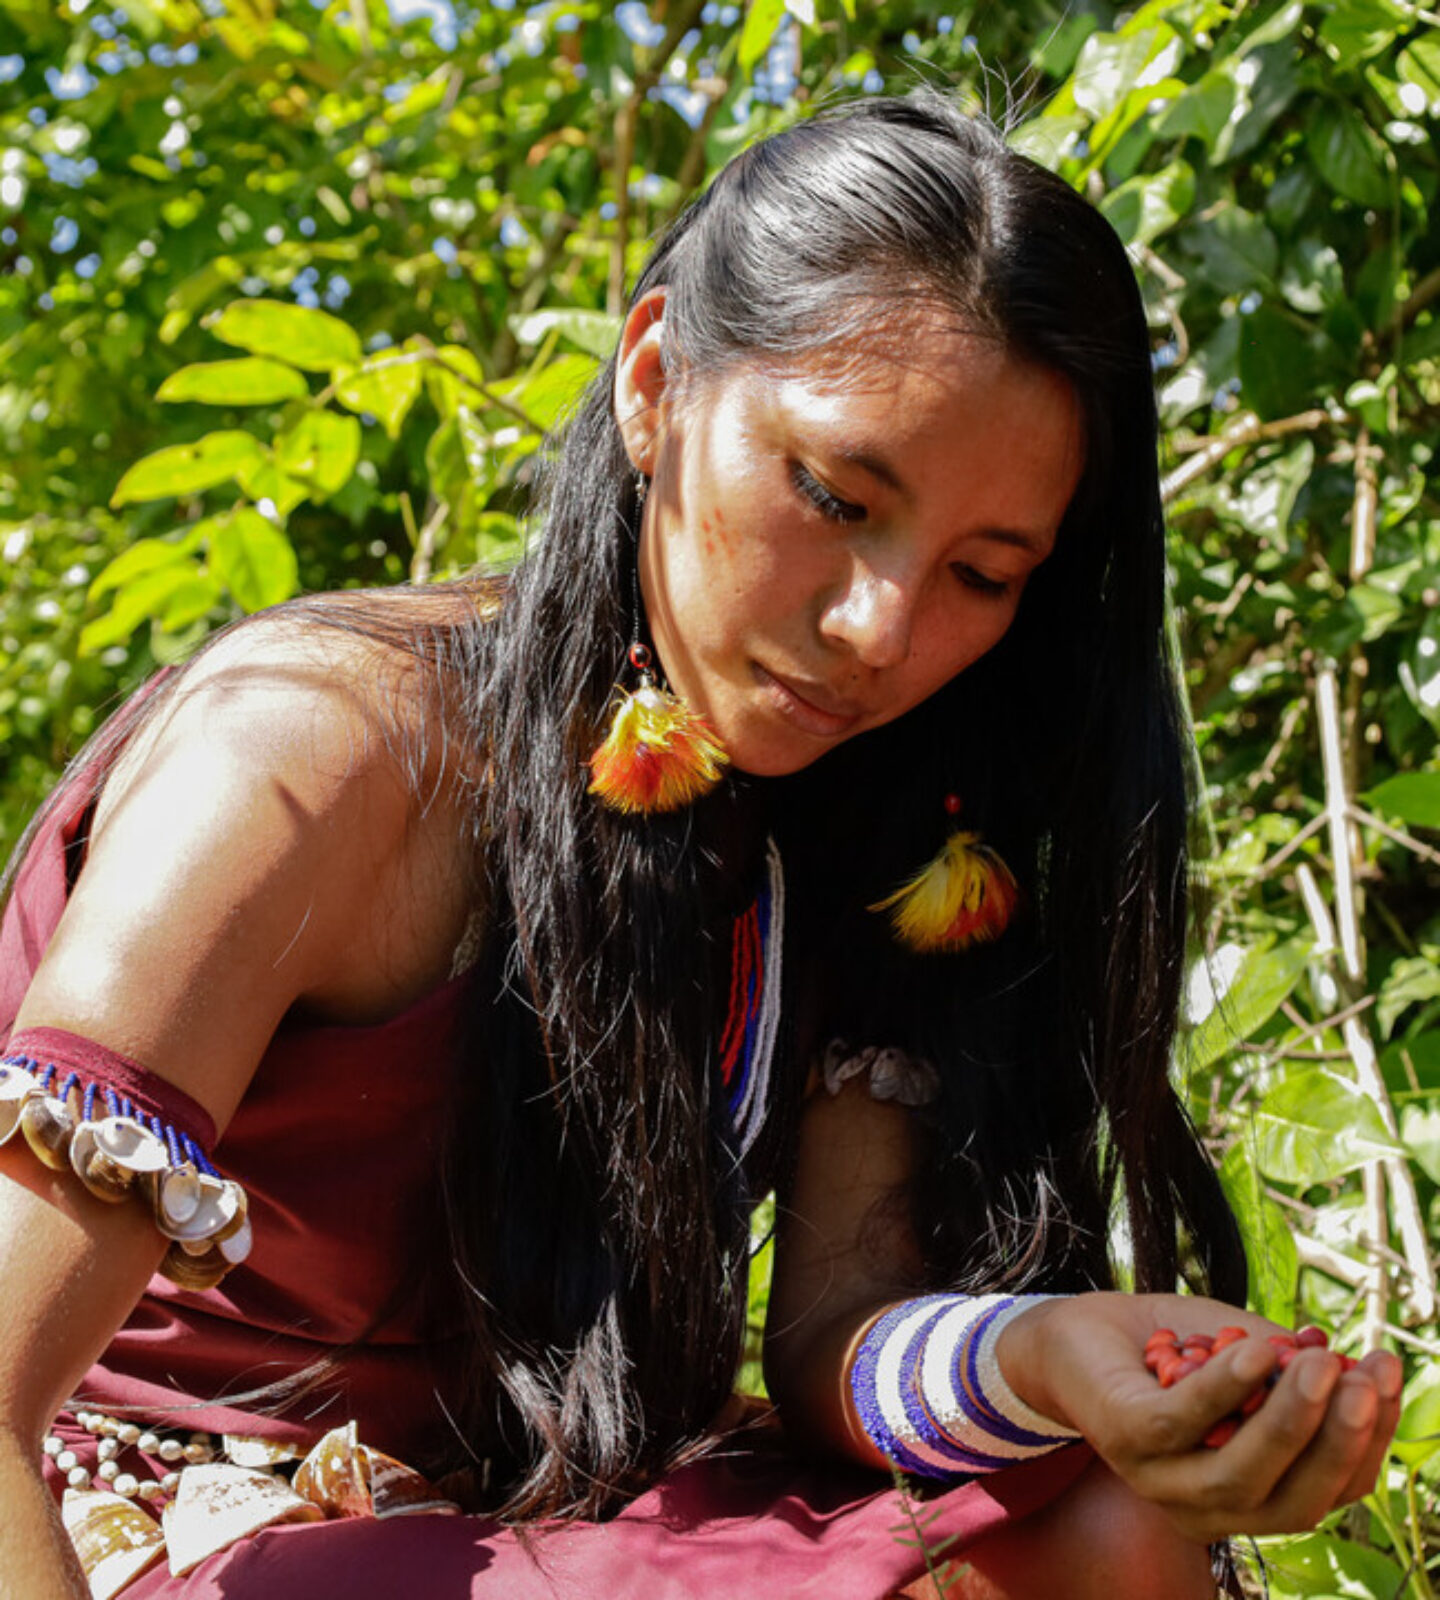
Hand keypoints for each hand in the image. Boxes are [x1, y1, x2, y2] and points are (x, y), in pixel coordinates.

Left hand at [996, 1292, 1402, 1540]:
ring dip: (1290, 1419)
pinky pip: (1184, 1421)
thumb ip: (1290, 1370)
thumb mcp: (1244, 1358)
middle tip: (1364, 1376)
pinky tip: (1256, 1351)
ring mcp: (1163, 1480)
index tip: (1388, 1373)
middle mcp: (1207, 1508)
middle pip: (1295, 1498)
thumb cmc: (1170, 1350)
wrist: (1073, 1335)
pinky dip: (1224, 1388)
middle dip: (1339, 1439)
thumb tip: (1350, 1369)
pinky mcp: (1126, 1439)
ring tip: (1321, 1364)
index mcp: (1248, 1499)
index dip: (1367, 1440)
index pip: (1327, 1491)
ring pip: (1242, 1472)